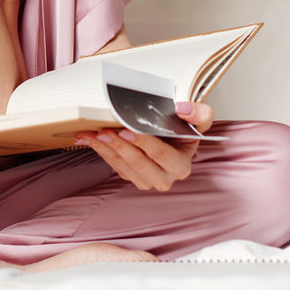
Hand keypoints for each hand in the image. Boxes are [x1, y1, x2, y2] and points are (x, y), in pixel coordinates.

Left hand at [74, 102, 213, 191]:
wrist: (172, 138)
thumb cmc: (181, 131)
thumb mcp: (199, 120)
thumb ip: (200, 114)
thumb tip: (183, 109)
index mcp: (180, 166)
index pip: (162, 156)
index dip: (144, 143)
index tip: (127, 130)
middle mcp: (164, 178)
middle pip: (139, 163)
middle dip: (120, 147)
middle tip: (105, 132)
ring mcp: (145, 180)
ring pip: (122, 166)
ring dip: (106, 149)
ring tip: (92, 134)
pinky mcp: (130, 177)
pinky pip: (113, 165)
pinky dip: (101, 151)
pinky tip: (90, 139)